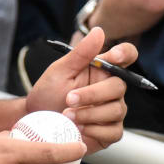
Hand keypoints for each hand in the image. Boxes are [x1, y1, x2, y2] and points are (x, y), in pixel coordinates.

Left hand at [25, 26, 135, 152]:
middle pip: (119, 86)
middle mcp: (111, 89)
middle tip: (68, 99)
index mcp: (103, 69)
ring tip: (67, 115)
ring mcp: (112, 111)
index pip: (126, 55)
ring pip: (116, 110)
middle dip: (92, 94)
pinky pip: (114, 131)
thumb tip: (99, 31)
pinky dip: (95, 130)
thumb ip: (81, 53)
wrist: (37, 121)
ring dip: (89, 113)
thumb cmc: (48, 93)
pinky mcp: (109, 132)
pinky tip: (78, 128)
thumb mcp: (60, 71)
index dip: (125, 53)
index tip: (112, 56)